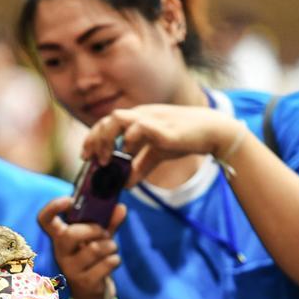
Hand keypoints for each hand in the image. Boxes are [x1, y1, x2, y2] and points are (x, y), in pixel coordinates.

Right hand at [37, 197, 124, 298]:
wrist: (92, 294)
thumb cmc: (93, 260)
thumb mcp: (98, 239)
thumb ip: (108, 223)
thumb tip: (121, 208)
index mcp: (60, 238)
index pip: (44, 219)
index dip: (53, 207)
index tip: (69, 200)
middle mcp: (61, 253)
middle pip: (70, 234)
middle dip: (94, 230)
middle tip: (104, 233)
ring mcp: (71, 269)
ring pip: (94, 249)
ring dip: (110, 246)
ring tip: (111, 249)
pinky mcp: (85, 282)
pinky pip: (105, 264)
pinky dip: (115, 260)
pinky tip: (113, 262)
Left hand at [82, 105, 242, 186]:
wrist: (212, 132)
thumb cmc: (183, 138)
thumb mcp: (156, 154)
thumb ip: (140, 167)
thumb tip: (125, 183)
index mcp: (137, 119)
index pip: (107, 123)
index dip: (93, 138)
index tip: (87, 156)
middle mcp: (140, 115)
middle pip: (107, 120)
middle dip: (94, 140)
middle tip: (91, 159)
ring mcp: (150, 118)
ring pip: (117, 119)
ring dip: (107, 139)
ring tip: (107, 159)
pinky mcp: (161, 126)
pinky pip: (138, 128)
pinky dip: (130, 140)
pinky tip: (129, 154)